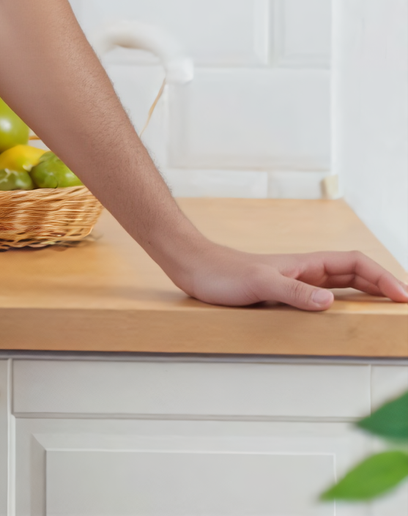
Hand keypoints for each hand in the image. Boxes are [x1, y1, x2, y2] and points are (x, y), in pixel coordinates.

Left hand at [171, 239, 407, 311]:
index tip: (402, 296)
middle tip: (405, 303)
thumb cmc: (220, 272)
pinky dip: (341, 302)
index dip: (381, 277)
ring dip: (366, 291)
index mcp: (304, 264)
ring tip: (388, 307)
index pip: (354, 264)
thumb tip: (330, 302)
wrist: (191, 265)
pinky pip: (322, 295)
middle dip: (382, 284)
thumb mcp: (259, 283)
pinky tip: (342, 314)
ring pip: (340, 283)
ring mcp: (293, 280)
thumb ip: (293, 291)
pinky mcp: (281, 292)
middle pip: (353, 273)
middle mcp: (303, 270)